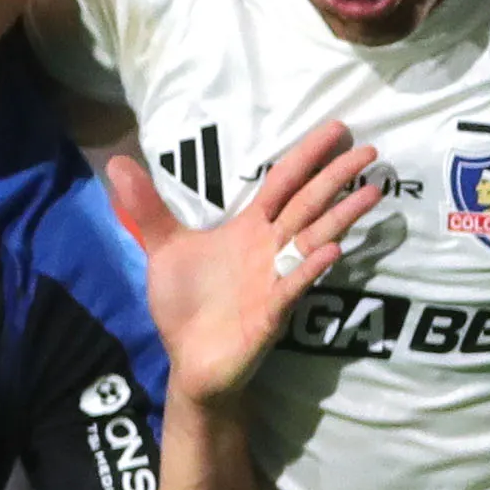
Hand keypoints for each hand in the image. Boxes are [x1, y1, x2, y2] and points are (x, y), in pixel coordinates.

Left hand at [99, 119, 386, 403]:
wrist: (188, 362)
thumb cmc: (185, 305)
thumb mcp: (163, 249)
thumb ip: (147, 207)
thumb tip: (117, 163)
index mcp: (248, 230)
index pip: (283, 183)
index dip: (306, 155)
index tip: (336, 128)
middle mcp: (268, 249)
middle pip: (308, 204)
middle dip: (336, 177)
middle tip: (370, 149)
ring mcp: (275, 280)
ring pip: (313, 240)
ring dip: (341, 216)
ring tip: (372, 191)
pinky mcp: (271, 313)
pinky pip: (294, 286)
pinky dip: (310, 268)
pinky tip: (332, 251)